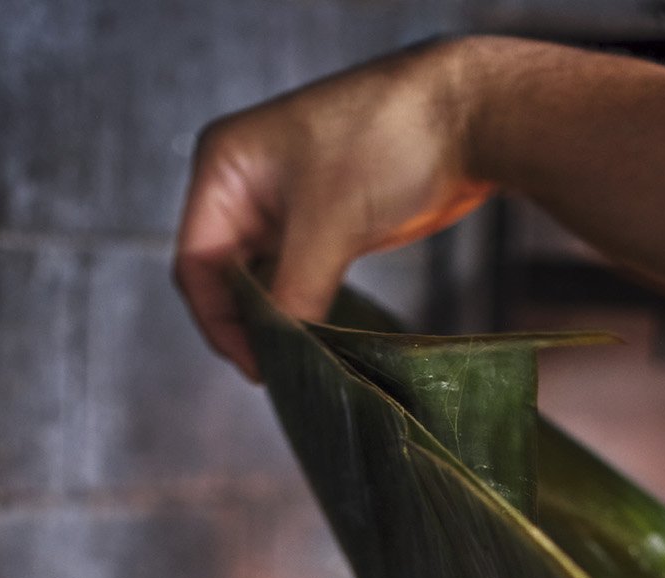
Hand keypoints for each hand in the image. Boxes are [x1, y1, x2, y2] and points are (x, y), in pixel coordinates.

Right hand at [174, 39, 491, 377]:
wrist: (467, 118)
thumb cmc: (391, 141)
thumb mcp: (329, 224)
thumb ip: (294, 293)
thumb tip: (278, 353)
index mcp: (226, 166)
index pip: (197, 263)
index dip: (220, 322)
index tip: (256, 366)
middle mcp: (245, 184)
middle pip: (223, 277)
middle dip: (246, 325)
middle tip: (278, 372)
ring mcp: (283, 204)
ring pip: (260, 282)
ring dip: (275, 322)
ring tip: (297, 363)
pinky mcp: (321, 223)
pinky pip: (294, 279)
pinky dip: (300, 310)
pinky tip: (315, 340)